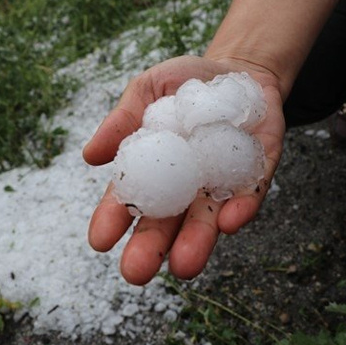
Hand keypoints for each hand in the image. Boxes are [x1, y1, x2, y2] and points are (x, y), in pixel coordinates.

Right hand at [83, 55, 285, 284]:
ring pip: (207, 220)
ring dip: (197, 242)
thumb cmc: (186, 83)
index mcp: (153, 168)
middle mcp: (185, 186)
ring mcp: (220, 183)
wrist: (239, 72)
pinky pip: (248, 195)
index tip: (99, 240)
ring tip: (184, 266)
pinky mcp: (256, 174)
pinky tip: (230, 222)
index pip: (129, 199)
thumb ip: (123, 119)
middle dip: (151, 248)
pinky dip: (240, 209)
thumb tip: (89, 155)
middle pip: (166, 223)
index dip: (113, 219)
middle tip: (136, 272)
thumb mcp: (149, 90)